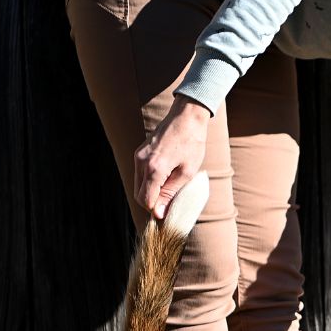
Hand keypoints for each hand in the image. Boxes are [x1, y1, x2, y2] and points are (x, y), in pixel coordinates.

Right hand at [134, 95, 209, 218]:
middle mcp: (141, 162)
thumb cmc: (192, 143)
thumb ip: (171, 193)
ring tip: (169, 190)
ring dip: (151, 193)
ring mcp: (138, 156)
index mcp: (154, 169)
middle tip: (169, 205)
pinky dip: (149, 182)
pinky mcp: (139, 153)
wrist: (186, 116)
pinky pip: (140, 175)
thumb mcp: (187, 172)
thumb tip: (160, 212)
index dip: (156, 211)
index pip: (146, 201)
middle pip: (139, 195)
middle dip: (152, 204)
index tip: (167, 214)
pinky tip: (165, 179)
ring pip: (138, 186)